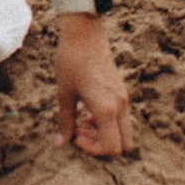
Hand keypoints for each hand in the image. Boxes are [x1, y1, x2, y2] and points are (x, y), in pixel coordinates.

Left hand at [57, 19, 135, 159]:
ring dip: (105, 134)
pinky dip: (108, 123)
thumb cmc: (71, 62)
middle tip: (81, 131)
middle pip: (125, 146)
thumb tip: (59, 144)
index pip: (112, 148)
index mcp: (106, 109)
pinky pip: (122, 120)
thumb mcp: (64, 94)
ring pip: (125, 133)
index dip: (93, 150)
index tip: (76, 136)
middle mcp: (120, 106)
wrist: (85, 34)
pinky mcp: (122, 92)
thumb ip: (65, 122)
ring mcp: (124, 99)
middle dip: (102, 146)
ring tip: (82, 120)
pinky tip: (88, 110)